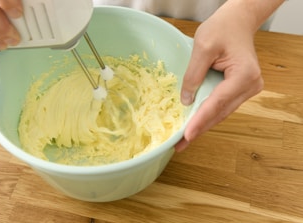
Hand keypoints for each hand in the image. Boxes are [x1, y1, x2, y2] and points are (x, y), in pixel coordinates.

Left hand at [175, 1, 264, 150]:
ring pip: (221, 112)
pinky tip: (195, 123)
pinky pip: (222, 105)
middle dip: (199, 129)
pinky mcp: (240, 89)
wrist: (237, 22)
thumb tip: (186, 101)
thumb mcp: (202, 47)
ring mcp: (248, 89)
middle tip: (180, 145)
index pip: (217, 103)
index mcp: (244, 75)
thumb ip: (193, 75)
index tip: (186, 136)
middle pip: (220, 113)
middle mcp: (250, 86)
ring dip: (203, 124)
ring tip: (184, 138)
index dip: (200, 121)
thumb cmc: (222, 28)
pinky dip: (208, 114)